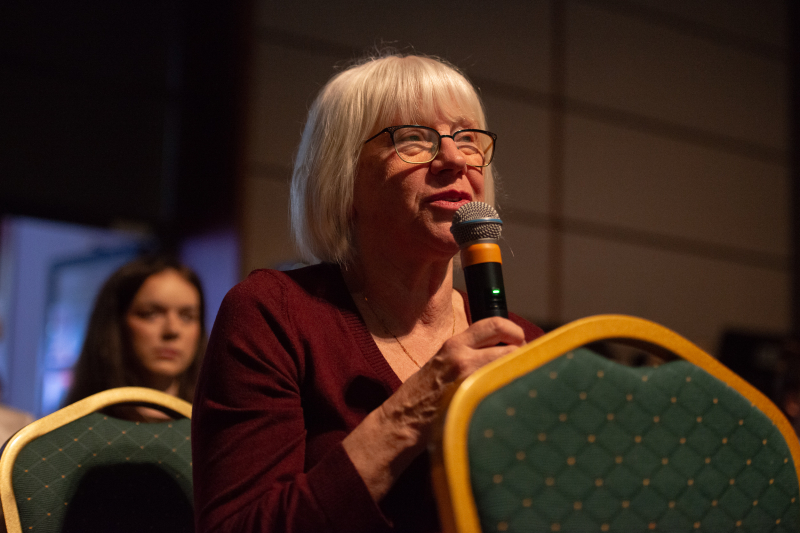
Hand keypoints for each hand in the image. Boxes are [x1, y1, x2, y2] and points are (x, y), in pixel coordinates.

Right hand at [343, 317, 525, 500]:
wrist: (403, 418)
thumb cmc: (421, 392)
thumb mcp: (441, 360)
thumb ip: (467, 351)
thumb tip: (498, 349)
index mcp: (454, 344)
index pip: (494, 324)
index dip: (513, 331)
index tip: (518, 340)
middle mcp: (463, 357)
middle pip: (511, 346)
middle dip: (522, 354)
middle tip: (521, 363)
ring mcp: (469, 379)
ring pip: (510, 367)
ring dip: (517, 372)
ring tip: (514, 380)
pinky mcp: (473, 400)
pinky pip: (501, 389)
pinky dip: (508, 390)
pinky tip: (505, 397)